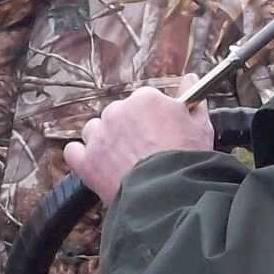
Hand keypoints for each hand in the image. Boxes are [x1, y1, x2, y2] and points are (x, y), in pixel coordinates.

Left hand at [65, 82, 213, 204]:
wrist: (169, 196)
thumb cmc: (188, 160)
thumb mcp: (200, 125)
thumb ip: (193, 97)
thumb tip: (191, 77)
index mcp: (145, 99)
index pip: (144, 102)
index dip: (153, 119)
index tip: (160, 133)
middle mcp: (118, 111)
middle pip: (118, 114)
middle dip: (128, 130)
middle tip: (144, 151)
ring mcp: (99, 136)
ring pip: (94, 130)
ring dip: (104, 141)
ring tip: (121, 161)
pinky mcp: (86, 161)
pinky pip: (73, 151)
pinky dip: (82, 157)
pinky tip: (95, 165)